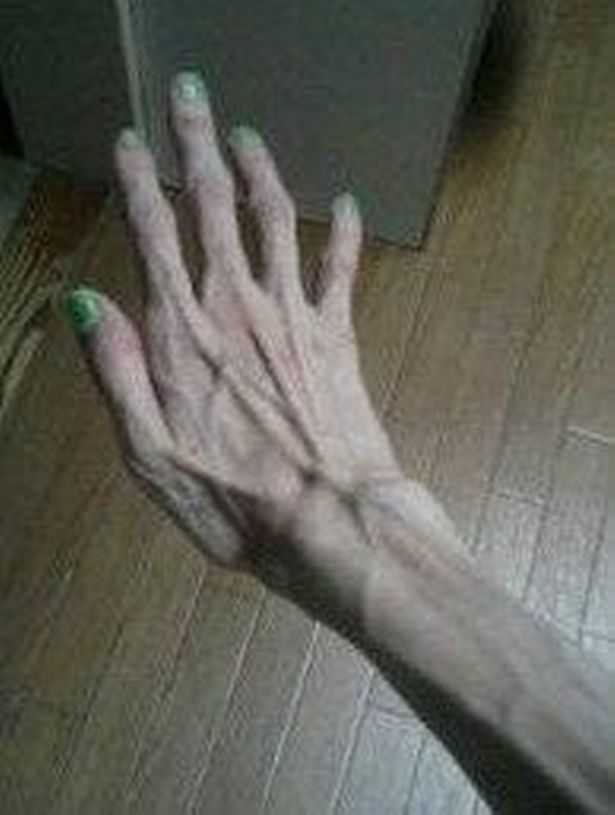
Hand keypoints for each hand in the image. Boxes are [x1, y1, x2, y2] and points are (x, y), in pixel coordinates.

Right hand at [64, 70, 404, 605]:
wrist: (330, 521)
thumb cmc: (234, 502)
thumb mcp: (149, 455)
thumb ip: (116, 373)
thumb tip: (83, 301)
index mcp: (181, 335)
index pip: (152, 234)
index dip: (136, 181)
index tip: (127, 139)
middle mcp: (235, 306)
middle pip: (212, 205)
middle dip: (196, 144)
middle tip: (190, 95)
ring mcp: (292, 314)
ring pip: (273, 218)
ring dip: (260, 170)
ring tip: (247, 135)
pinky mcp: (337, 332)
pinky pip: (341, 266)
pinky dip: (343, 231)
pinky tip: (344, 202)